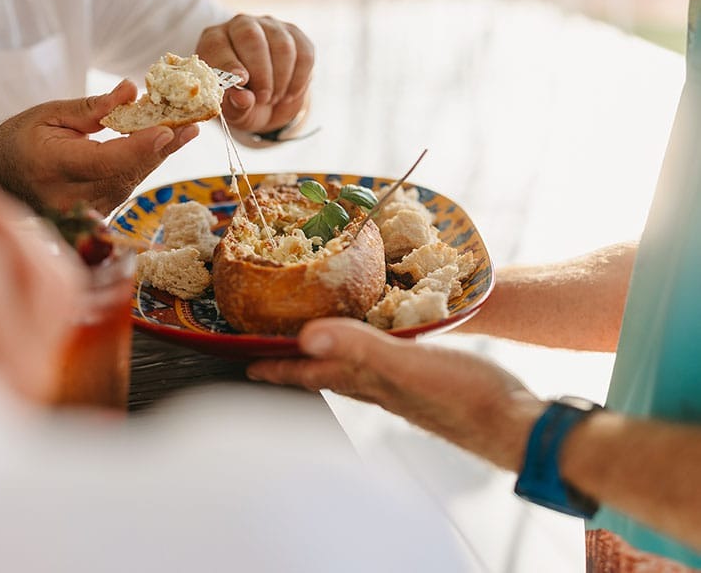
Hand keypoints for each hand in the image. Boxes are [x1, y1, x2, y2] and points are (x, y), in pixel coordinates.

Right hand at [0, 80, 199, 213]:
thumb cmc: (19, 142)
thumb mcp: (49, 115)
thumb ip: (92, 108)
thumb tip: (132, 91)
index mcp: (53, 167)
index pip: (107, 161)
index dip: (141, 147)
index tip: (168, 129)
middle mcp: (69, 198)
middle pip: (127, 173)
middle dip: (162, 148)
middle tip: (191, 124)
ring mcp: (81, 214)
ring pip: (130, 183)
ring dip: (158, 156)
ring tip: (184, 130)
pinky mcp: (91, 219)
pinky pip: (124, 189)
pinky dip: (142, 166)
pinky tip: (161, 146)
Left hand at [196, 14, 313, 133]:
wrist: (267, 102)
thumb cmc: (241, 102)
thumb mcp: (233, 110)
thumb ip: (235, 105)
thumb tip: (244, 98)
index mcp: (214, 41)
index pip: (218, 44)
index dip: (229, 63)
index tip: (241, 81)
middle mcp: (240, 26)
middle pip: (251, 37)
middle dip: (261, 72)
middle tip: (263, 98)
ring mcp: (270, 27)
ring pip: (282, 46)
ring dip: (281, 79)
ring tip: (274, 99)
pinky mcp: (295, 35)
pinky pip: (303, 54)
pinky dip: (298, 80)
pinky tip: (289, 94)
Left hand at [246, 318, 545, 469]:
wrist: (513, 425)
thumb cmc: (463, 397)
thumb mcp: (406, 365)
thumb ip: (359, 348)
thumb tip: (306, 336)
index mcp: (366, 381)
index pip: (309, 373)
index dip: (277, 367)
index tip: (246, 364)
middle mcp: (378, 387)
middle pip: (324, 375)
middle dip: (295, 365)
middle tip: (271, 355)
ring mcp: (401, 387)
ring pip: (352, 372)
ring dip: (329, 360)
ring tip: (315, 347)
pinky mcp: (426, 380)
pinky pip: (382, 365)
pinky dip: (367, 354)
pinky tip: (379, 347)